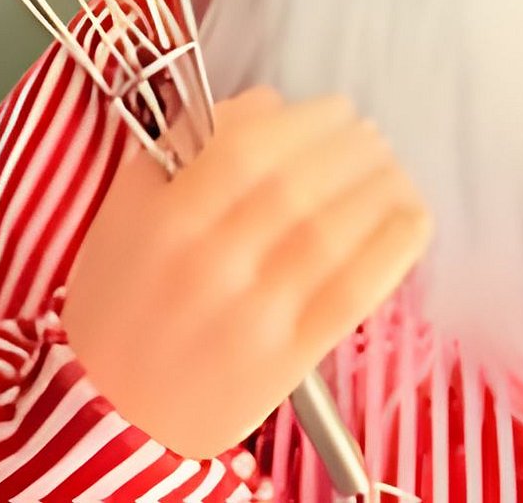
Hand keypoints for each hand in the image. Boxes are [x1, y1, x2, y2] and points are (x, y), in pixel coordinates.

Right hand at [60, 86, 431, 458]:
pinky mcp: (289, 358)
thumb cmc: (119, 306)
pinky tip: (410, 219)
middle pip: (301, 185)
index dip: (307, 121)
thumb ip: (186, 147)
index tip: (334, 111)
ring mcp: (254, 313)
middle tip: (370, 138)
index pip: (251, 147)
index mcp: (167, 220)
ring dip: (380, 189)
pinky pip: (354, 291)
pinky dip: (393, 247)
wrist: (112, 416)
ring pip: (335, 232)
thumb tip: (268, 106)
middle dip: (352, 149)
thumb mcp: (126, 212)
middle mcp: (212, 262)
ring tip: (392, 172)